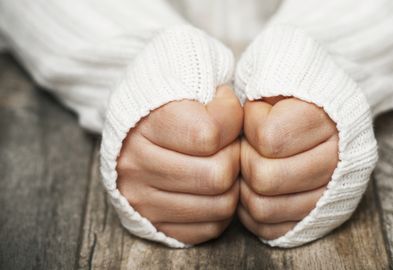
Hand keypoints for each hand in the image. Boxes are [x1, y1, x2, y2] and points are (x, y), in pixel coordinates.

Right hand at [116, 85, 242, 244]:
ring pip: (219, 206)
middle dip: (234, 158)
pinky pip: (209, 228)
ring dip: (231, 186)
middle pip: (217, 176)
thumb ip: (217, 95)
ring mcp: (141, 199)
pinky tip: (212, 188)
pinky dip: (220, 210)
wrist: (135, 127)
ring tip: (221, 164)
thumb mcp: (190, 79)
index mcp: (145, 123)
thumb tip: (247, 119)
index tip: (226, 112)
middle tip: (228, 145)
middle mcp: (136, 165)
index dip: (232, 122)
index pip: (210, 134)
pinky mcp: (153, 224)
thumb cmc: (173, 101)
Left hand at [238, 96, 338, 239]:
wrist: (324, 115)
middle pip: (265, 178)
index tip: (257, 115)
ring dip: (245, 188)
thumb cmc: (290, 94)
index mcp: (327, 120)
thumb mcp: (280, 71)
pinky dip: (251, 212)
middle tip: (249, 146)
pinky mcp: (316, 217)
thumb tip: (230, 106)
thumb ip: (265, 82)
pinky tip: (253, 189)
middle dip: (245, 161)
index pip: (269, 138)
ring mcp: (329, 194)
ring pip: (263, 209)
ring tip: (250, 166)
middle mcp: (337, 160)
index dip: (251, 127)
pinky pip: (270, 228)